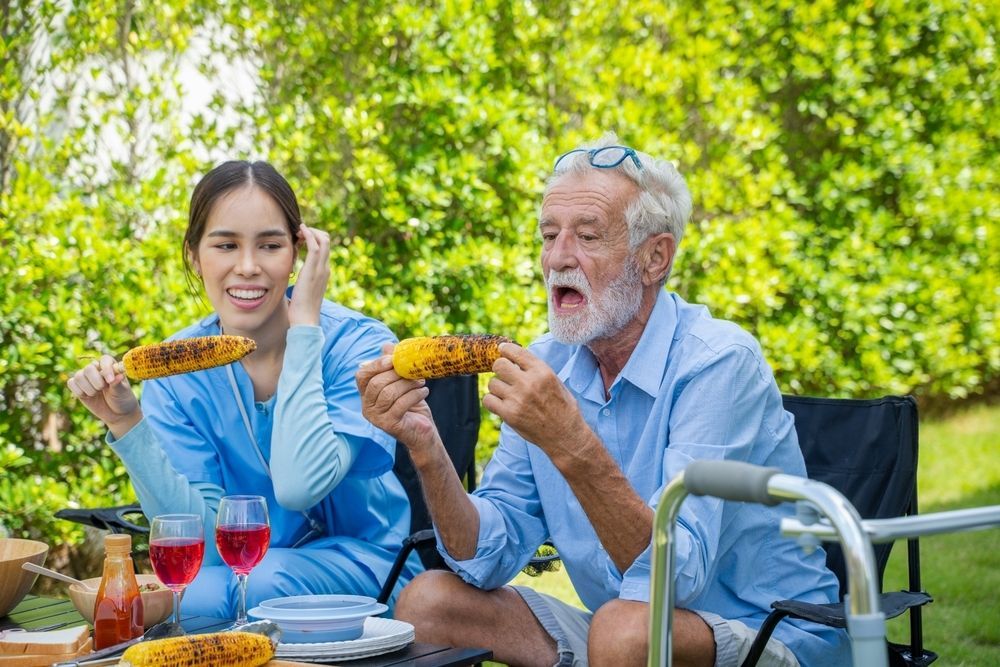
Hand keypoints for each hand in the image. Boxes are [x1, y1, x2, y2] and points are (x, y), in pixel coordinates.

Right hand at [66, 355, 142, 437]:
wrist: (116, 412)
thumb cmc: (122, 398)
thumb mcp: (123, 391)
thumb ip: (118, 383)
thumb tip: (118, 376)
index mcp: (111, 366)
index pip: (104, 360)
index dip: (106, 369)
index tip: (110, 381)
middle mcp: (97, 368)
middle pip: (88, 368)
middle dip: (96, 381)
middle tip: (103, 389)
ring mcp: (86, 377)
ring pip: (78, 376)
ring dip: (88, 388)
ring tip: (97, 393)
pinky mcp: (78, 386)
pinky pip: (71, 383)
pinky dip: (79, 391)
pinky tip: (88, 396)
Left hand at [288, 223, 330, 326]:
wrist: (305, 319)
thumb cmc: (301, 308)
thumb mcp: (303, 290)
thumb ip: (302, 281)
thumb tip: (293, 278)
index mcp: (323, 273)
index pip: (324, 249)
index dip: (314, 238)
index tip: (300, 238)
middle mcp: (325, 268)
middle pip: (326, 241)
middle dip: (313, 231)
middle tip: (298, 232)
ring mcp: (321, 268)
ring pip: (323, 240)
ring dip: (310, 231)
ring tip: (298, 230)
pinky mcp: (313, 269)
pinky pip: (314, 246)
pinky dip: (308, 234)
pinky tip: (300, 231)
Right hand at [356, 343, 441, 462]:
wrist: (422, 430)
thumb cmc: (411, 404)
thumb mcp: (402, 381)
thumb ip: (393, 364)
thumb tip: (387, 346)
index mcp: (366, 394)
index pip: (361, 375)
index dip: (376, 365)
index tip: (394, 359)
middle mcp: (367, 407)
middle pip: (376, 383)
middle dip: (397, 374)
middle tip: (415, 371)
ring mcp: (376, 418)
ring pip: (388, 393)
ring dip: (408, 384)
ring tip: (422, 381)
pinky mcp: (389, 425)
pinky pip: (400, 405)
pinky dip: (414, 395)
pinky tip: (424, 392)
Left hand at [483, 343, 590, 465]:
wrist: (565, 435)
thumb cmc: (562, 407)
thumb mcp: (556, 381)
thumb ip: (536, 369)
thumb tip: (515, 357)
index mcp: (542, 372)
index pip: (515, 351)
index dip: (505, 349)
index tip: (502, 351)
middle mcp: (529, 383)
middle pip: (499, 365)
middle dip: (500, 368)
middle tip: (505, 375)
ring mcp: (517, 399)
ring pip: (492, 383)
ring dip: (498, 387)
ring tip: (508, 394)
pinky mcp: (509, 415)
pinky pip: (488, 400)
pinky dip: (492, 401)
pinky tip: (502, 404)